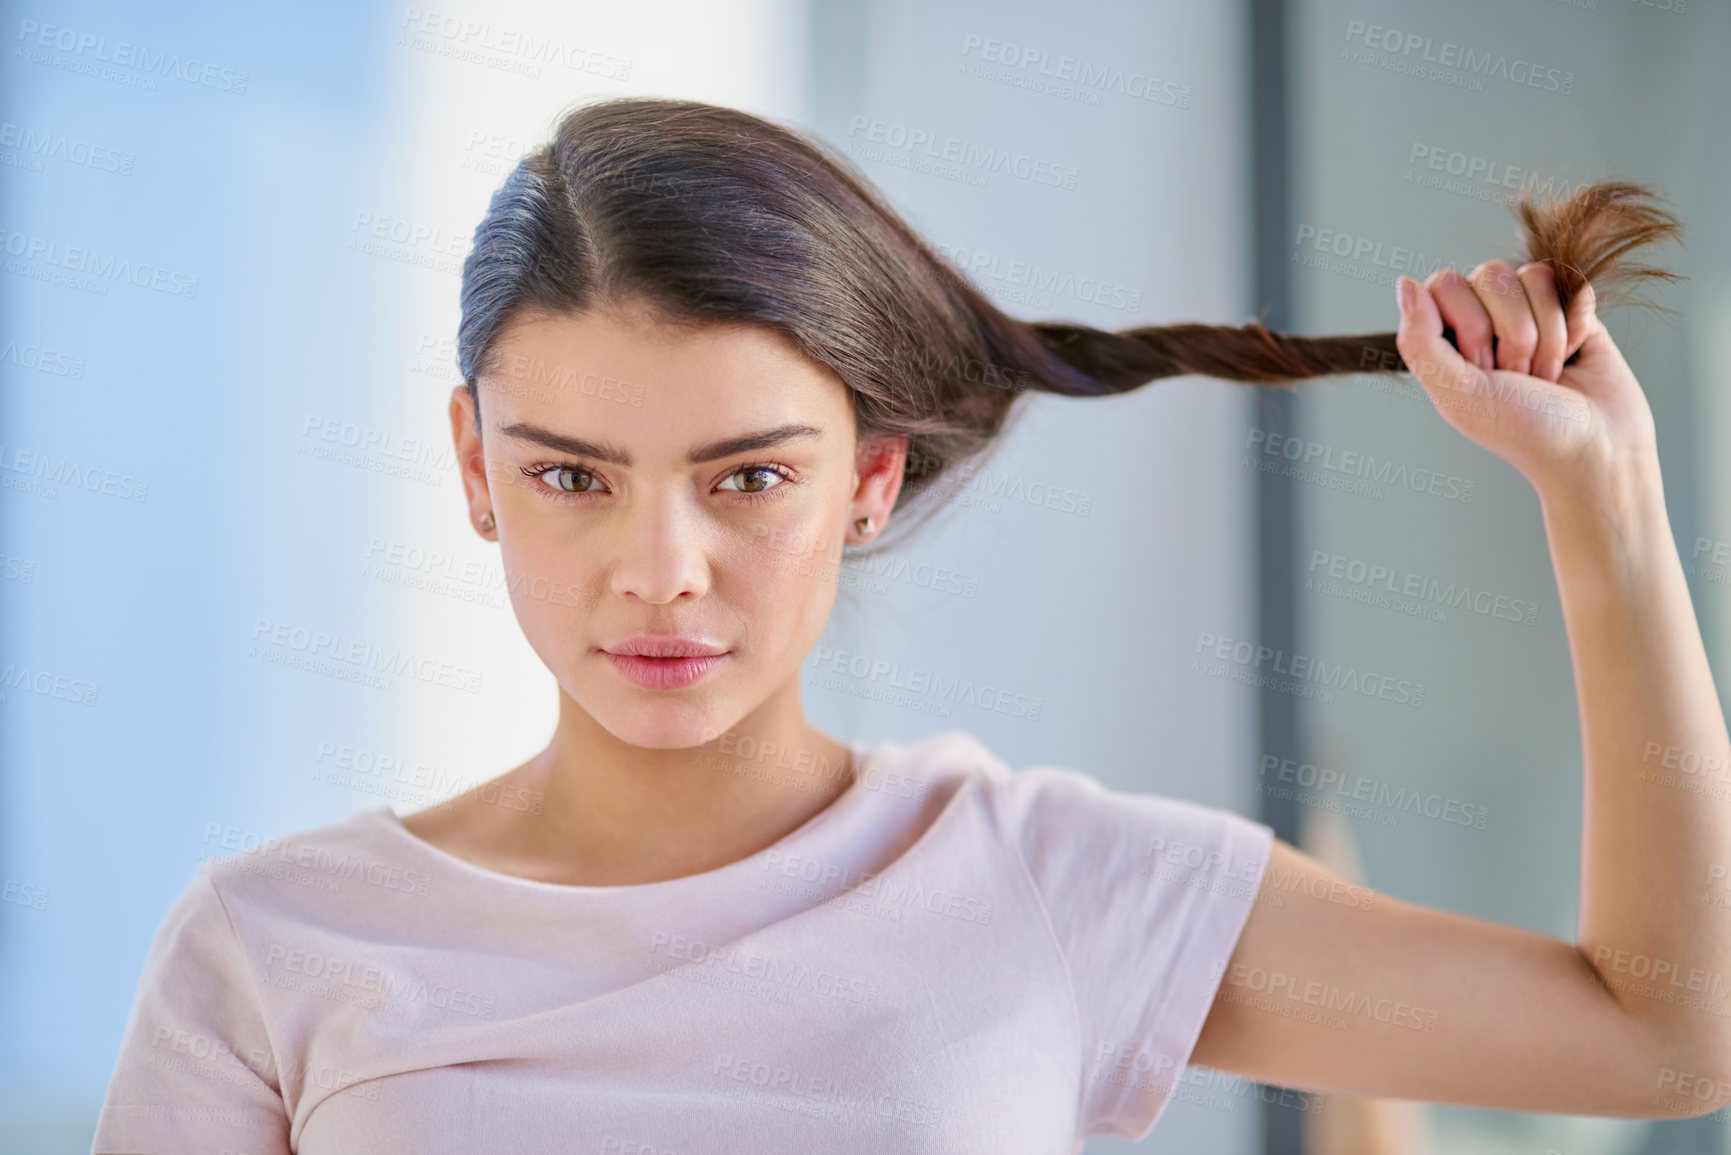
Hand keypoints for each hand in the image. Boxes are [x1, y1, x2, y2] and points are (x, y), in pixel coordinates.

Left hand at [1393, 262, 1657, 495]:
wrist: (1597, 446)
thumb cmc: (1522, 430)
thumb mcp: (1458, 394)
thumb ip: (1420, 340)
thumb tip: (1406, 282)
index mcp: (1446, 337)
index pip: (1445, 283)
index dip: (1469, 324)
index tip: (1481, 369)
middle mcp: (1484, 316)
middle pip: (1491, 275)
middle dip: (1512, 334)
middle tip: (1518, 376)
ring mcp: (1529, 309)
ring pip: (1533, 277)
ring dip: (1545, 336)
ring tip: (1546, 374)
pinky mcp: (1571, 306)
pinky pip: (1569, 282)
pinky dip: (1574, 326)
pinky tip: (1573, 356)